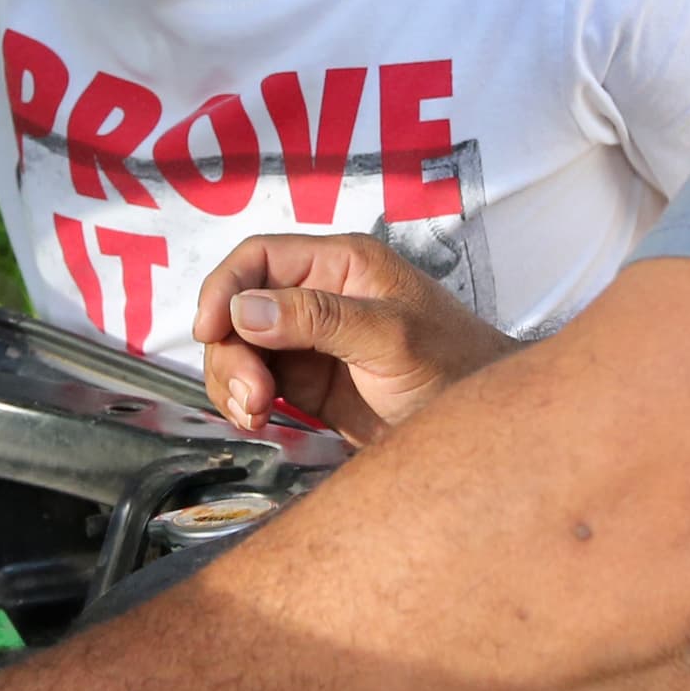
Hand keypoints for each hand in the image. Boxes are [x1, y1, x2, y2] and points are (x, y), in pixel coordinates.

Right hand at [190, 231, 516, 445]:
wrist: (480, 432)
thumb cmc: (454, 366)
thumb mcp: (391, 338)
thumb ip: (321, 319)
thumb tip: (245, 310)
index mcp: (340, 265)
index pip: (259, 258)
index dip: (224, 288)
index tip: (210, 331)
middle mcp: (317, 295)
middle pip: (239, 307)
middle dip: (230, 351)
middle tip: (251, 397)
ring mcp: (309, 341)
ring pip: (239, 348)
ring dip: (233, 380)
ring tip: (256, 415)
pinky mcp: (306, 382)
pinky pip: (254, 381)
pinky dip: (243, 400)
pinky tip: (258, 420)